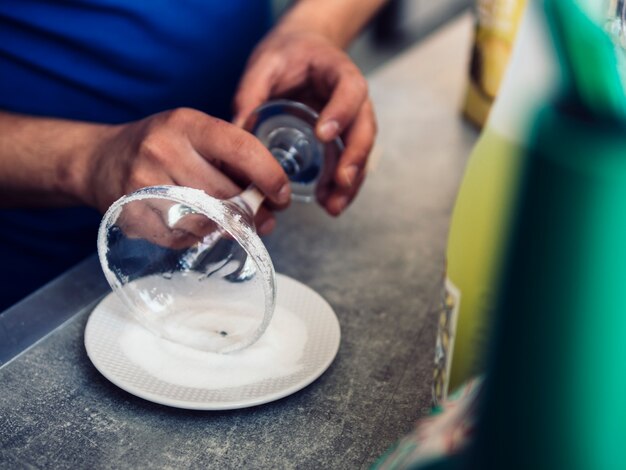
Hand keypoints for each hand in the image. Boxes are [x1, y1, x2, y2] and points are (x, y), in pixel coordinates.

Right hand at [82, 108, 290, 235]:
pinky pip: (183, 238)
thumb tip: (272, 196)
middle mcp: (163, 150)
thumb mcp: (193, 133)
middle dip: (253, 210)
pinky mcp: (133, 215)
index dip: (270, 176)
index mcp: (186, 124)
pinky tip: (200, 226)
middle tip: (264, 217)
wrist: (99, 160)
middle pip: (227, 193)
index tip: (283, 194)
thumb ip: (231, 157)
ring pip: (208, 221)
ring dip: (229, 228)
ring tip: (234, 223)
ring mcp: (144, 184)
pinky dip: (200, 236)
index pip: (242, 148)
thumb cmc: (158, 146)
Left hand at [233, 29, 376, 215]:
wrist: (302, 51)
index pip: (350, 89)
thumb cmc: (285, 55)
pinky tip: (327, 203)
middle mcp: (353, 98)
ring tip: (332, 206)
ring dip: (350, 182)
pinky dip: (340, 185)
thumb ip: (252, 92)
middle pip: (365, 128)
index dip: (342, 111)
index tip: (323, 134)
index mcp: (338, 71)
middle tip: (340, 182)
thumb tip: (236, 130)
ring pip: (360, 152)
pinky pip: (347, 162)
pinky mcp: (343, 138)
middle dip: (354, 158)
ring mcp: (351, 120)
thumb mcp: (265, 64)